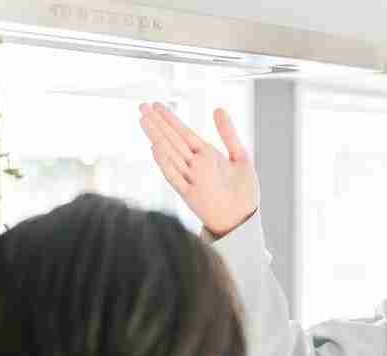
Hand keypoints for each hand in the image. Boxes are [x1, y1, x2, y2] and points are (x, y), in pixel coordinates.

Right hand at [138, 102, 259, 236]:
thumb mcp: (241, 156)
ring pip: (170, 154)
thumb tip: (218, 108)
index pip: (183, 133)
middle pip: (173, 140)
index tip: (156, 105)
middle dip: (158, 123)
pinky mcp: (189, 194)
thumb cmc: (243, 191)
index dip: (170, 119)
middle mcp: (195, 165)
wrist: (243, 218)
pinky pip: (174, 176)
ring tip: (144, 120)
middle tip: (142, 106)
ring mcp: (191, 179)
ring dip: (157, 137)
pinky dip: (165, 163)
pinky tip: (155, 147)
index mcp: (206, 154)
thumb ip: (229, 134)